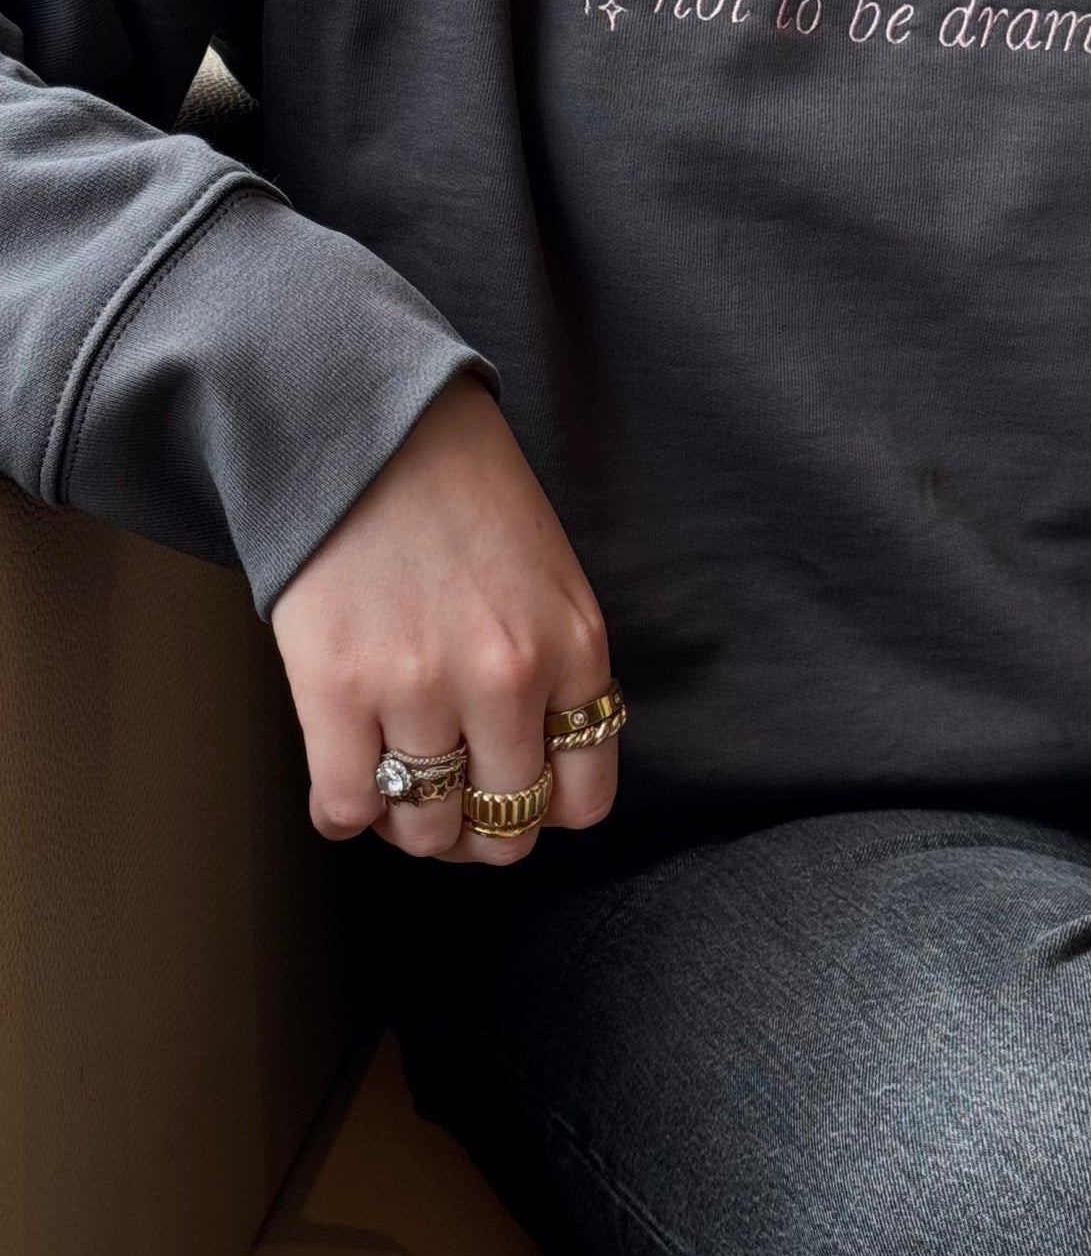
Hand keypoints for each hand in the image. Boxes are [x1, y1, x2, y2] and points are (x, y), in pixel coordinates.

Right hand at [269, 374, 615, 865]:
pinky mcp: (338, 689)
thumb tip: (531, 770)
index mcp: (576, 649)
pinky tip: (342, 789)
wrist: (369, 425)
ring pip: (426, 828)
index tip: (513, 794)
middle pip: (506, 825)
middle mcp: (510, 679)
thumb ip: (554, 672)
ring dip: (409, 826)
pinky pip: (349, 807)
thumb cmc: (461, 494)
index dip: (545, 809)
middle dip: (477, 830)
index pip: (585, 796)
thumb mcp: (549, 579)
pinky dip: (344, 816)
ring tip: (393, 790)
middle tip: (448, 803)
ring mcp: (422, 688)